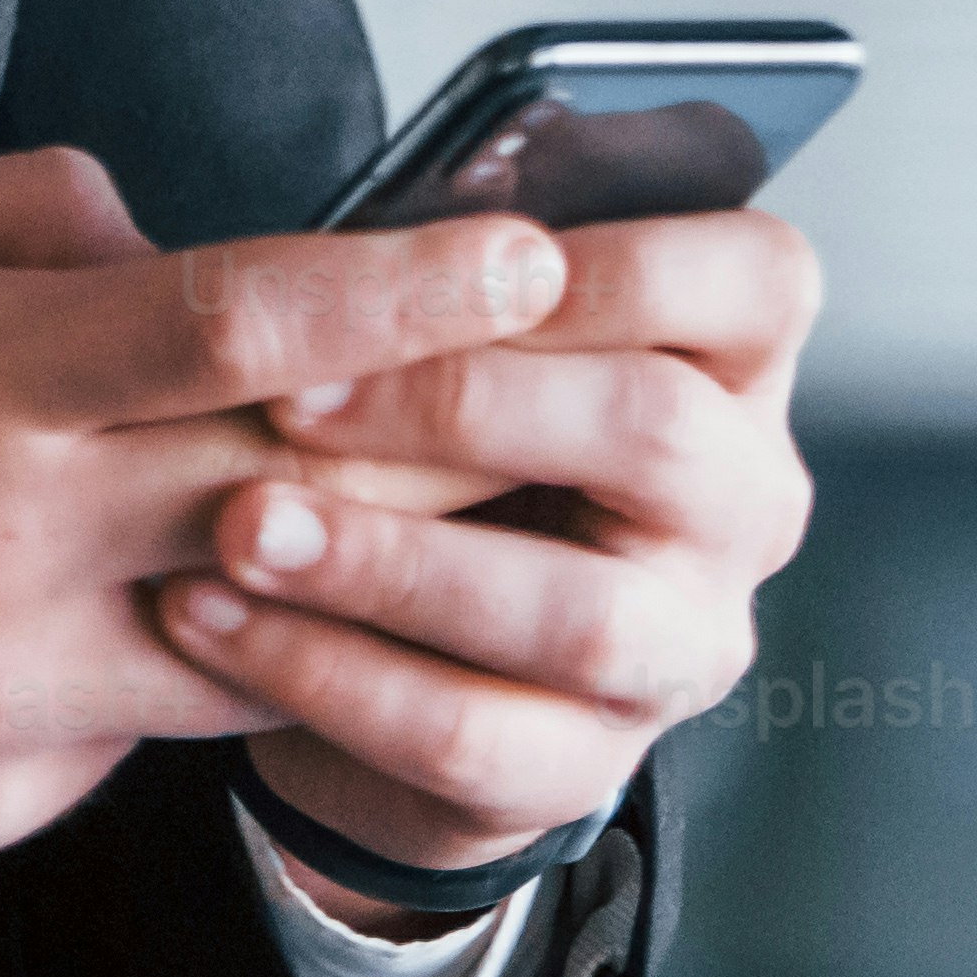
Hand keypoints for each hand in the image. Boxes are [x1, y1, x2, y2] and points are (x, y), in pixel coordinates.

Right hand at [0, 151, 572, 941]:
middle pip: (300, 496)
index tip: (537, 253)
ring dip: (320, 592)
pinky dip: (143, 679)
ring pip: (243, 642)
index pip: (248, 319)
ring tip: (388, 537)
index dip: (414, 285)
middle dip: (445, 453)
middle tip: (558, 410)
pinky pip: (122, 738)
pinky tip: (84, 637)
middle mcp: (4, 541)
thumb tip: (170, 231)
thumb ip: (17, 219)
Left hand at [150, 206, 818, 881]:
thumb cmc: (442, 449)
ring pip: (574, 611)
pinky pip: (469, 735)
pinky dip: (328, 676)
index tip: (453, 265)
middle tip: (290, 397)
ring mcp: (681, 648)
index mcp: (732, 365)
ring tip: (242, 525)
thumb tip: (233, 211)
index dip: (616, 268)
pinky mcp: (587, 765)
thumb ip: (415, 272)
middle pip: (657, 433)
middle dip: (460, 407)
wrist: (415, 652)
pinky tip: (216, 619)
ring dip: (390, 565)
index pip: (759, 280)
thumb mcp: (455, 339)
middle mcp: (742, 505)